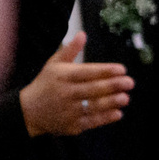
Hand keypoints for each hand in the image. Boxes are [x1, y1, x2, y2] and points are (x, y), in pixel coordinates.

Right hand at [20, 33, 134, 136]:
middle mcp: (65, 93)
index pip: (86, 72)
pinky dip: (105, 118)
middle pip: (92, 89)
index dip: (105, 71)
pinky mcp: (71, 125)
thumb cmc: (46, 84)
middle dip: (113, 86)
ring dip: (111, 102)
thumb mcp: (53, 65)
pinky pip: (91, 121)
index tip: (122, 69)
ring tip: (125, 98)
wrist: (28, 111)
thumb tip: (83, 34)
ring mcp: (68, 111)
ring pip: (93, 106)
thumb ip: (70, 50)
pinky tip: (118, 113)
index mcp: (62, 76)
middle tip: (130, 82)